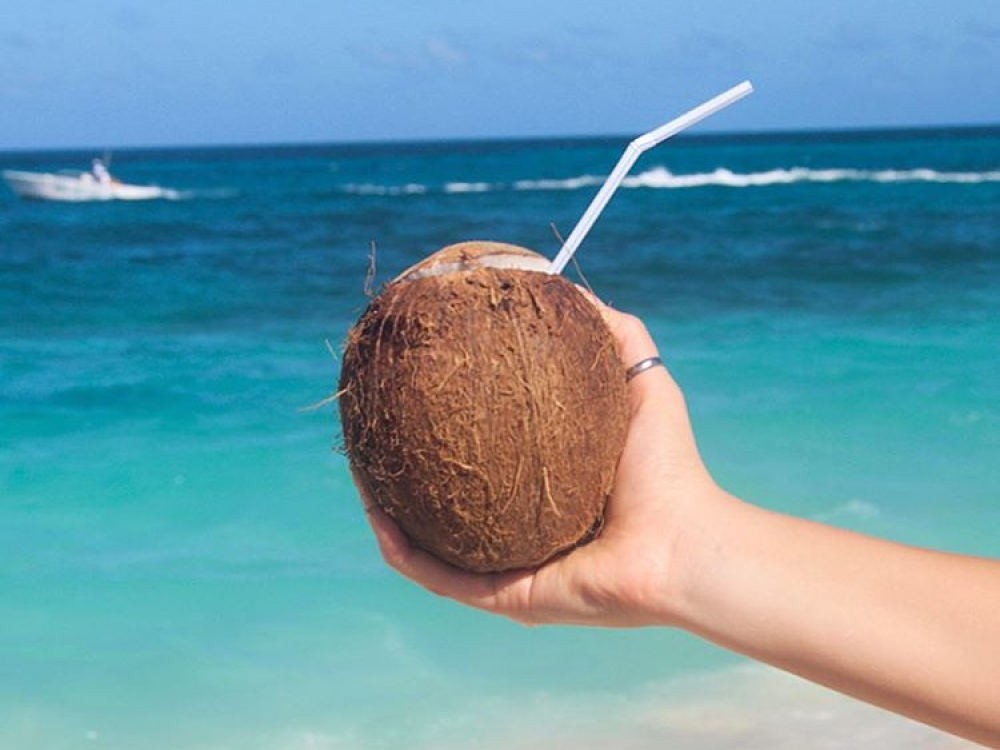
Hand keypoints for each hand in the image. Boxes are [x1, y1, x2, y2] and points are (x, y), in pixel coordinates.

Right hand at [361, 299, 720, 626]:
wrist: (686, 542)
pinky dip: (403, 550)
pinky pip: (439, 576)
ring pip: (426, 540)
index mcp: (540, 486)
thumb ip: (613, 334)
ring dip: (385, 508)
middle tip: (374, 426)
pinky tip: (377, 513)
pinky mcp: (504, 598)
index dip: (443, 424)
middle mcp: (517, 527)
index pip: (479, 454)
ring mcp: (506, 566)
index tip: (415, 386)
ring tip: (359, 467)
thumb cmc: (671, 466)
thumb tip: (567, 286)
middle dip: (402, 466)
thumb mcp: (640, 382)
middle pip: (442, 497)